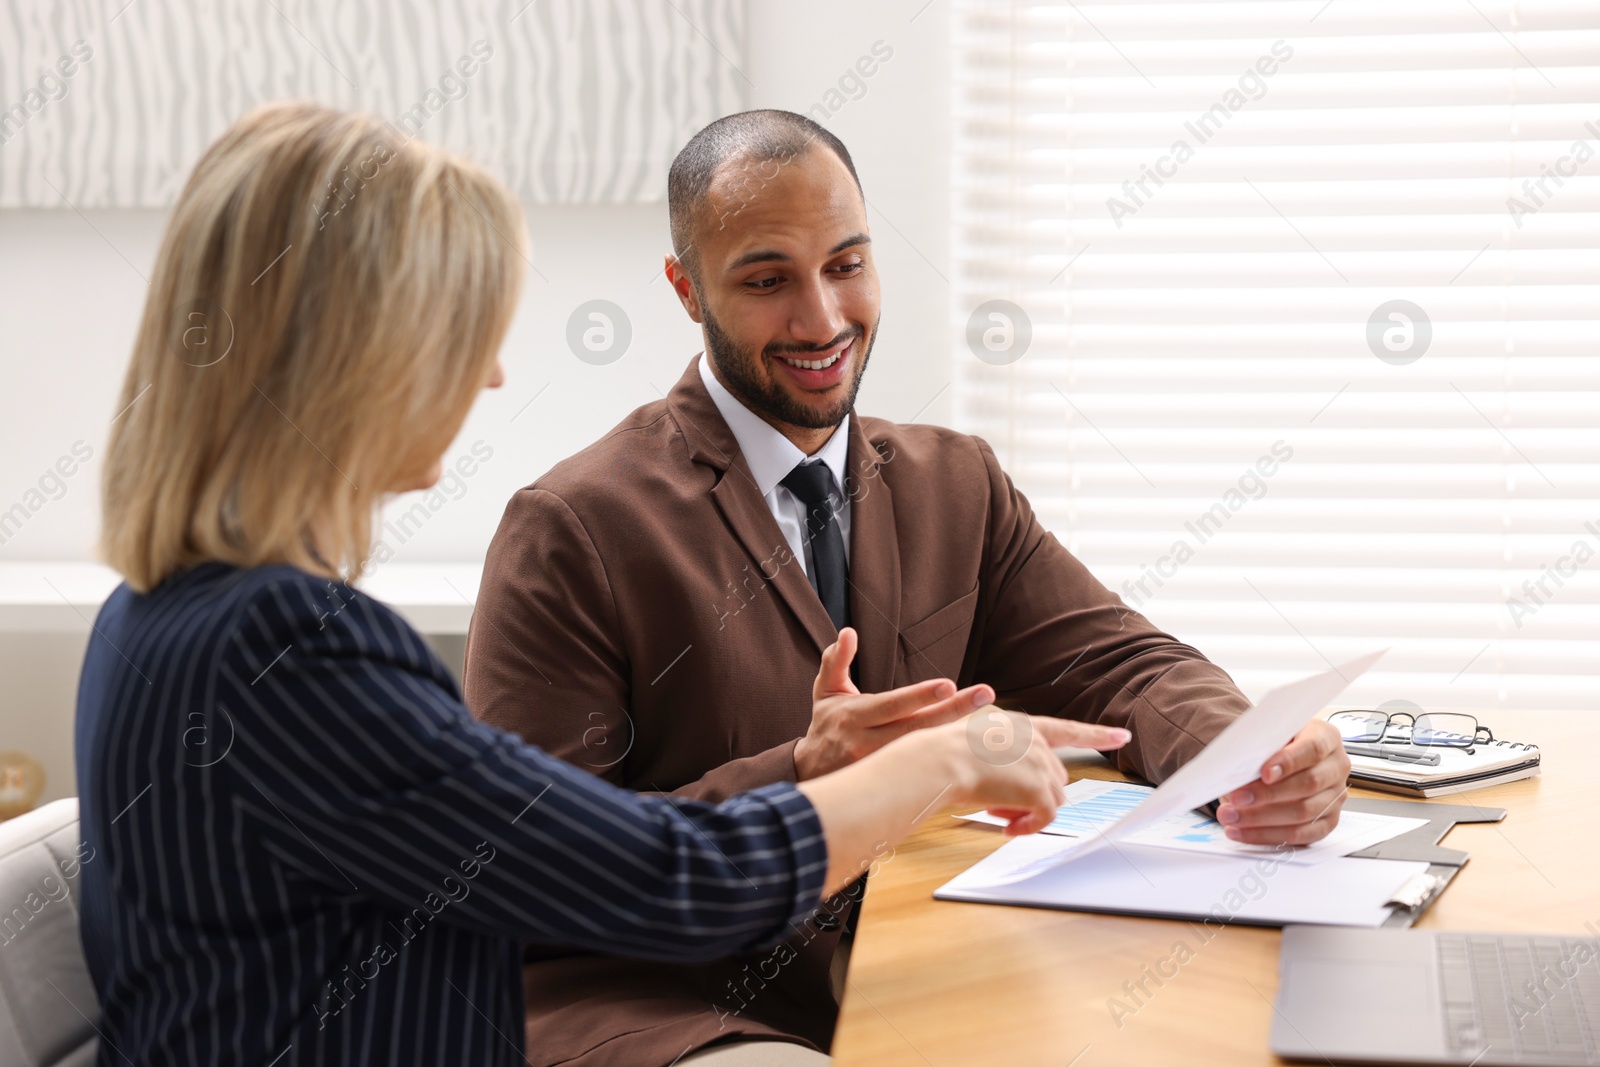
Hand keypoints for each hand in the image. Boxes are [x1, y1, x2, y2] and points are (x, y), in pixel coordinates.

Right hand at [794, 627, 994, 779]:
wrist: (812, 773)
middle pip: (917, 728)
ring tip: (992, 722)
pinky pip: (925, 770)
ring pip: (925, 751)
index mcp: (855, 717)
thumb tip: (848, 632)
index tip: (949, 685)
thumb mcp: (826, 690)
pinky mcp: (892, 783)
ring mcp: (882, 766)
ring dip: (957, 735)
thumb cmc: (826, 724)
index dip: (919, 696)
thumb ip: (836, 660)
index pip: (892, 705)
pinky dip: (951, 759)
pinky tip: (978, 749)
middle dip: (953, 711)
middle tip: (986, 694)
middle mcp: (870, 742)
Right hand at [938, 712, 1131, 835]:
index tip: (1122, 736)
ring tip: (996, 813)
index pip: (1066, 730)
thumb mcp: (976, 742)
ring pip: (1052, 799)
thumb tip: (1012, 782)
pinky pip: (1046, 817)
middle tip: (999, 806)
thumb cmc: (944, 753)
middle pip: (1055, 776)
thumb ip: (1001, 753)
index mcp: (1022, 725)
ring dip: (1027, 812)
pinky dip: (1028, 827)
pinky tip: (1006, 828)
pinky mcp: (1039, 789)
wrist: (939, 761)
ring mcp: (1040, 764)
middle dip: (1033, 794)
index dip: (1097, 734)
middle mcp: (1036, 742)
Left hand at [1215, 719, 1350, 844]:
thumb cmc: (1275, 744)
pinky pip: (1301, 835)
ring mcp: (1335, 796)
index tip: (1263, 773)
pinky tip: (1242, 831)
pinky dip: (1267, 835)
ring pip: (1304, 813)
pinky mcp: (1327, 821)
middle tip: (1236, 798)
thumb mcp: (1270, 735)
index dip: (1288, 762)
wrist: (1283, 758)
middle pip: (1309, 784)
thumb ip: (1261, 746)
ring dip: (1261, 819)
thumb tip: (1238, 767)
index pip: (1313, 749)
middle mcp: (1336, 767)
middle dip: (1267, 794)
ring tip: (1230, 816)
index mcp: (1326, 737)